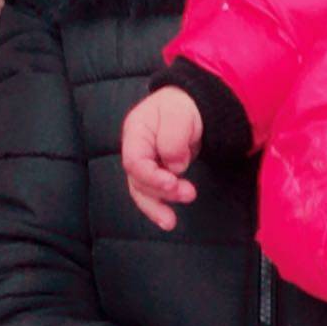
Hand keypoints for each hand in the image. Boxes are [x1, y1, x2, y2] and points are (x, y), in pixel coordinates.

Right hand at [121, 86, 202, 229]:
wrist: (192, 103)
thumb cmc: (182, 105)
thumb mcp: (179, 115)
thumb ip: (173, 140)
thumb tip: (174, 167)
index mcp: (136, 131)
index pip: (135, 161)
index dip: (151, 177)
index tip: (173, 182)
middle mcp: (136, 149)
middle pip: (137, 180)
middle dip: (160, 192)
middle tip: (188, 194)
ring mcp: (145, 161)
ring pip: (142, 190)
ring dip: (157, 206)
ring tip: (171, 221)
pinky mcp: (156, 171)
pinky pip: (154, 191)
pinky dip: (160, 205)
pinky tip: (168, 218)